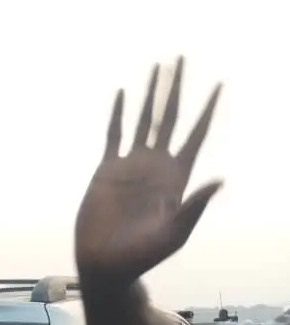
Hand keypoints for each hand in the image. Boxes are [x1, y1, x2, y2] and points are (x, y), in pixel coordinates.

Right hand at [75, 58, 222, 285]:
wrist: (105, 265)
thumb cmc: (141, 257)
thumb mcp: (174, 234)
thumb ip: (194, 207)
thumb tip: (219, 180)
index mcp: (175, 178)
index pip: (195, 136)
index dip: (207, 111)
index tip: (219, 85)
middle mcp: (155, 167)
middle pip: (169, 118)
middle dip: (176, 89)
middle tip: (181, 60)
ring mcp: (131, 167)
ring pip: (143, 121)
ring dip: (150, 95)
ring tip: (158, 68)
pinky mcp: (107, 171)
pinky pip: (114, 135)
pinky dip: (117, 114)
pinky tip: (122, 94)